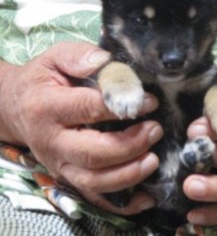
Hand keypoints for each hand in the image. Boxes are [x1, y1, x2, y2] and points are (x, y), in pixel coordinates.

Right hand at [0, 42, 162, 214]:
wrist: (18, 108)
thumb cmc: (43, 81)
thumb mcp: (54, 58)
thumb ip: (78, 56)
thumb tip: (106, 61)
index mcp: (47, 107)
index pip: (88, 109)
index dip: (122, 106)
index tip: (150, 101)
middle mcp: (52, 142)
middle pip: (92, 153)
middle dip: (129, 145)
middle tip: (155, 130)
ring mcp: (59, 165)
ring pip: (94, 181)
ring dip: (128, 174)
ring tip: (153, 159)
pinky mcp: (68, 178)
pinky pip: (94, 197)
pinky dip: (122, 203)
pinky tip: (146, 196)